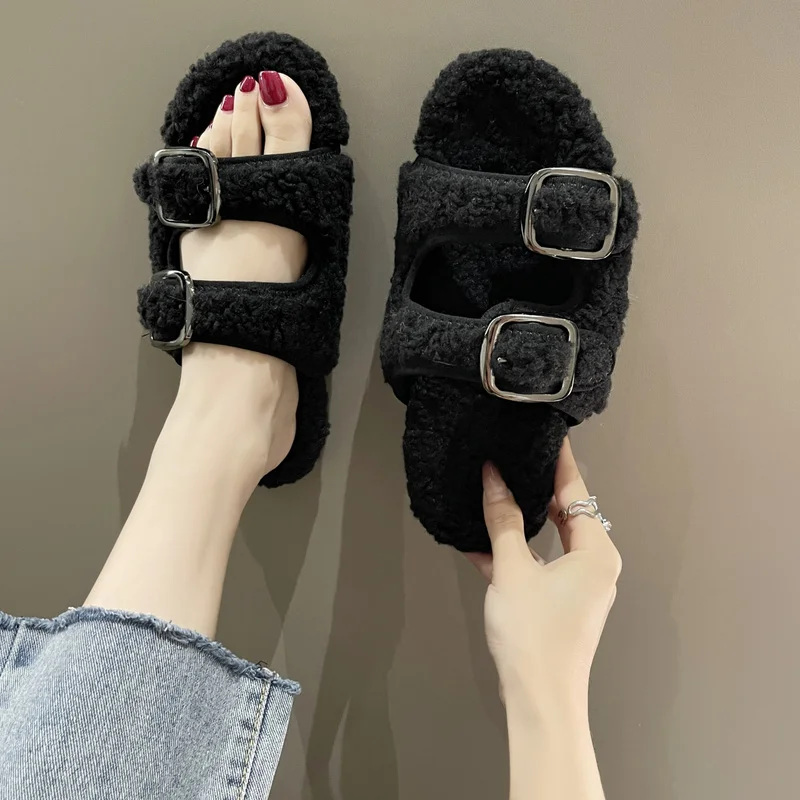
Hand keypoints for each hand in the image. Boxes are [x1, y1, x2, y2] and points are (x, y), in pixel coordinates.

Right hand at [467, 437, 620, 713]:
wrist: (538, 700)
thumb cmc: (534, 635)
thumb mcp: (512, 569)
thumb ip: (502, 519)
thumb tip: (493, 477)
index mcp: (596, 552)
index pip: (577, 492)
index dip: (560, 462)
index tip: (548, 435)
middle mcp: (596, 566)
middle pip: (566, 514)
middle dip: (538, 489)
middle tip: (516, 459)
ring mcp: (580, 587)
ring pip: (550, 540)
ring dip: (522, 522)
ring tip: (497, 492)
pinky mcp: (561, 604)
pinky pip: (541, 566)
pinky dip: (517, 554)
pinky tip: (483, 544)